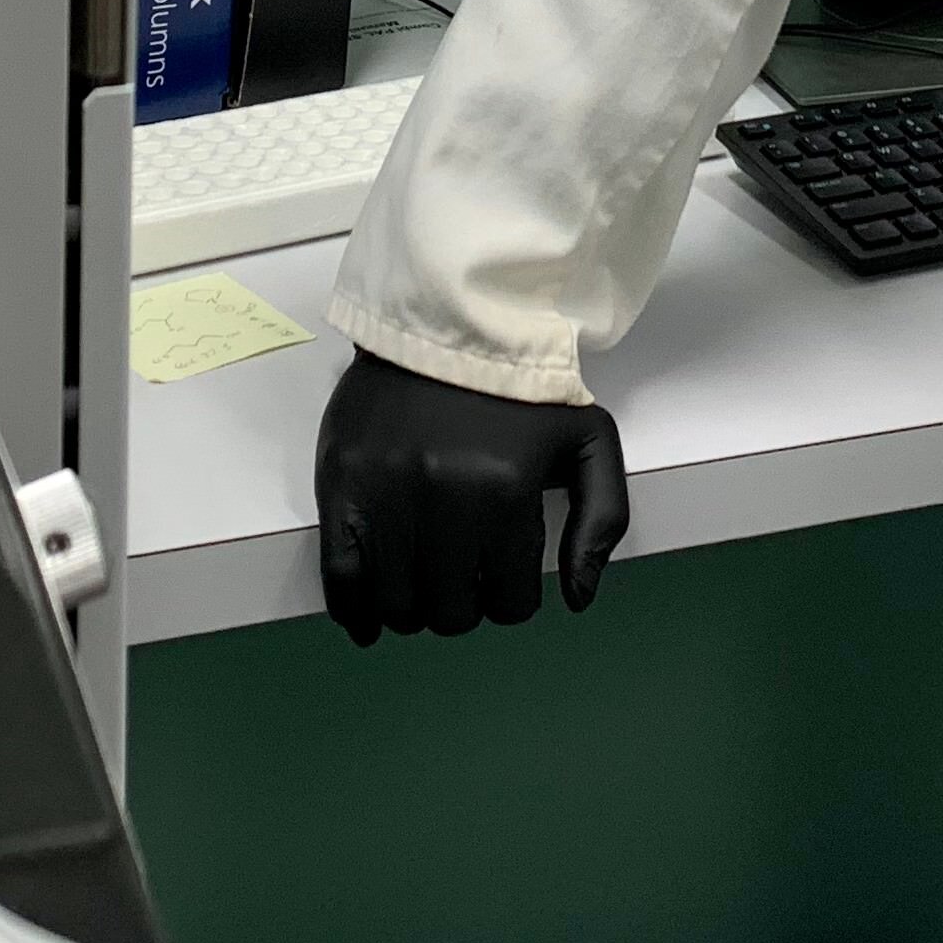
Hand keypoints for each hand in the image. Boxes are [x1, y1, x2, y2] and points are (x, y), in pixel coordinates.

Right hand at [314, 349, 630, 644]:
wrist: (445, 323)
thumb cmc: (519, 388)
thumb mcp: (588, 439)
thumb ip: (602, 519)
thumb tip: (578, 598)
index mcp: (505, 491)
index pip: (510, 599)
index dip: (510, 598)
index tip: (502, 578)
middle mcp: (442, 498)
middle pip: (451, 610)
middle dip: (464, 605)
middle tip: (463, 578)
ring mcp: (386, 493)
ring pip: (398, 603)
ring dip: (415, 608)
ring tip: (423, 583)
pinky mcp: (341, 484)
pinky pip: (340, 577)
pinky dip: (355, 610)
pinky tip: (369, 619)